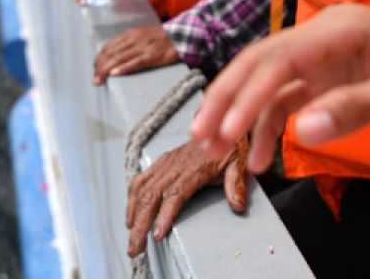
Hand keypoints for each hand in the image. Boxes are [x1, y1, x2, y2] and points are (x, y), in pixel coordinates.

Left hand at [93, 25, 178, 84]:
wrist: (182, 34)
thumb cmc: (163, 36)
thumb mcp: (143, 34)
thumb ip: (131, 41)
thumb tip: (118, 52)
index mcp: (131, 34)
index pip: (109, 47)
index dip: (99, 59)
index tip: (95, 69)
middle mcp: (134, 39)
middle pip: (111, 54)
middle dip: (100, 67)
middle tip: (95, 79)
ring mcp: (143, 47)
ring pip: (119, 59)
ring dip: (106, 71)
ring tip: (99, 80)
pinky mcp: (152, 56)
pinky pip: (135, 63)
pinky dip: (124, 68)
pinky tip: (114, 74)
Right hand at [126, 138, 248, 256]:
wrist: (220, 123)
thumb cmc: (229, 145)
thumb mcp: (238, 163)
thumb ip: (236, 185)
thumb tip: (238, 206)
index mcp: (193, 168)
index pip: (174, 194)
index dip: (164, 215)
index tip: (158, 234)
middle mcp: (174, 165)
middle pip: (151, 196)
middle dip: (141, 225)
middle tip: (136, 248)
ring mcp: (165, 163)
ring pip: (142, 190)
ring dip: (133, 215)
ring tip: (131, 237)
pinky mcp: (161, 162)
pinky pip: (141, 180)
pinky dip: (132, 199)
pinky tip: (131, 215)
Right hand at [190, 4, 369, 172]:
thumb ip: (355, 109)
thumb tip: (305, 131)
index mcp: (339, 29)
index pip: (278, 58)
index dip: (245, 93)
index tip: (223, 128)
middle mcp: (322, 36)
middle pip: (260, 63)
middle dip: (227, 100)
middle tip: (201, 138)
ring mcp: (323, 55)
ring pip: (268, 81)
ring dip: (241, 114)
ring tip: (219, 152)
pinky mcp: (329, 74)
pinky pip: (290, 96)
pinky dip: (272, 123)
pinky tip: (264, 155)